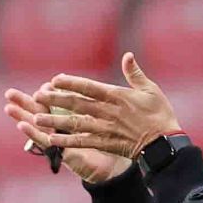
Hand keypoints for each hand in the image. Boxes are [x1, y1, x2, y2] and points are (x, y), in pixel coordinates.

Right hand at [3, 86, 129, 184]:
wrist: (121, 170)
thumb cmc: (119, 144)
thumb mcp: (114, 120)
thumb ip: (110, 99)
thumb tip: (121, 68)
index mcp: (75, 117)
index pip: (59, 101)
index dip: (52, 92)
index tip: (51, 83)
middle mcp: (65, 128)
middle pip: (43, 111)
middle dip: (26, 101)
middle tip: (8, 92)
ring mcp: (63, 141)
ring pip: (40, 125)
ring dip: (23, 115)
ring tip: (8, 106)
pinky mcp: (64, 153)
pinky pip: (46, 143)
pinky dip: (34, 134)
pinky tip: (22, 125)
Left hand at [29, 53, 181, 161]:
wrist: (166, 146)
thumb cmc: (161, 116)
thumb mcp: (151, 90)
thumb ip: (135, 74)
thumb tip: (128, 56)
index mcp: (117, 97)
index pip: (89, 87)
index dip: (71, 83)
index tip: (55, 80)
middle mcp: (108, 112)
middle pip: (76, 104)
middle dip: (55, 100)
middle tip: (36, 96)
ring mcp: (106, 129)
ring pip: (75, 123)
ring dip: (55, 121)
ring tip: (37, 119)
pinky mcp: (107, 144)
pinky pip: (83, 142)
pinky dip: (67, 141)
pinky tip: (53, 141)